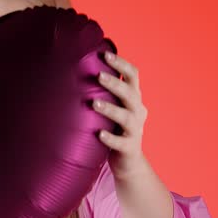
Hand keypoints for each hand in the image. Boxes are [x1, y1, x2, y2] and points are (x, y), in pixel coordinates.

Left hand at [93, 50, 148, 176]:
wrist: (128, 163)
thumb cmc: (114, 129)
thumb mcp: (113, 107)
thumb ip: (104, 92)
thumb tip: (80, 67)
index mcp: (134, 99)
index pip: (134, 76)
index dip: (122, 64)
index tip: (105, 55)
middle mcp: (137, 112)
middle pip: (131, 94)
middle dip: (115, 84)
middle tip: (99, 76)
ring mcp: (135, 131)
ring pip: (127, 117)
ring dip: (111, 109)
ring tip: (94, 103)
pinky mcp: (129, 148)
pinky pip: (121, 142)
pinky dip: (110, 138)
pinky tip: (99, 134)